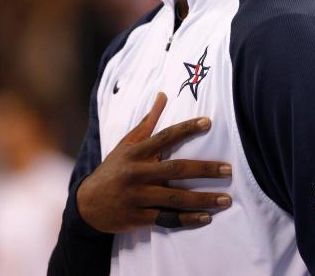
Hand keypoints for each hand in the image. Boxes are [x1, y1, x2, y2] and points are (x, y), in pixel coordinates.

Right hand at [77, 92, 232, 232]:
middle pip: (176, 170)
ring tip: (226, 199)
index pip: (165, 137)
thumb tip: (163, 95)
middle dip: (204, 169)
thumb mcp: (127, 144)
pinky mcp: (137, 217)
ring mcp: (137, 196)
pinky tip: (206, 218)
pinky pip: (167, 219)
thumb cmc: (113, 169)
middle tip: (228, 170)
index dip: (187, 129)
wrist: (86, 204)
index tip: (208, 123)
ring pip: (174, 198)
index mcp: (136, 152)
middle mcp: (137, 173)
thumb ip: (148, 122)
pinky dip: (187, 219)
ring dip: (202, 199)